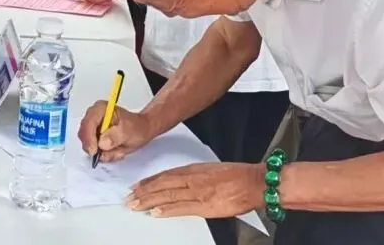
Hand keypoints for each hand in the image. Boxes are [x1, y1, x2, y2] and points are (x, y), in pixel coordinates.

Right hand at [77, 101, 154, 163]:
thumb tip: (102, 143)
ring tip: (116, 150)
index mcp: (101, 109)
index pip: (88, 123)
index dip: (89, 138)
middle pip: (84, 134)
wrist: (141, 129)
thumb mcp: (129, 131)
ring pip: (87, 144)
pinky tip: (114, 150)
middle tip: (108, 154)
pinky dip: (103, 153)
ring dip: (101, 151)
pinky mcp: (93, 137)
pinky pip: (93, 149)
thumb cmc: (136, 127)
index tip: (94, 151)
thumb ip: (116, 136)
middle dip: (94, 147)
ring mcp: (92, 127)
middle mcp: (93, 116)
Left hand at [127, 162, 263, 218]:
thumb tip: (181, 183)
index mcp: (194, 170)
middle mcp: (192, 180)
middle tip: (129, 197)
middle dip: (144, 192)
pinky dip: (167, 210)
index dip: (149, 181)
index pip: (166, 175)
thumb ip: (195, 176)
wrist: (253, 182)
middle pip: (163, 185)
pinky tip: (155, 213)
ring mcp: (198, 193)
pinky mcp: (205, 206)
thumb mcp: (211, 169)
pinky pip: (182, 208)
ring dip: (150, 201)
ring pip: (168, 196)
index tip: (136, 185)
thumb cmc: (237, 175)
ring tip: (136, 205)